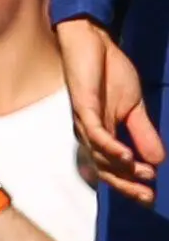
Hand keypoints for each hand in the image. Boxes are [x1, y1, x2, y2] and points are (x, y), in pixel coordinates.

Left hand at [59, 17, 163, 203]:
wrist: (93, 43)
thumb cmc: (109, 74)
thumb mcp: (133, 107)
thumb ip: (143, 132)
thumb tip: (158, 160)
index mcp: (102, 136)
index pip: (114, 168)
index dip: (130, 184)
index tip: (150, 197)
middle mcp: (90, 134)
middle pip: (104, 168)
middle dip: (126, 184)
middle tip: (147, 197)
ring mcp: (84, 122)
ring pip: (99, 154)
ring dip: (122, 167)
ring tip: (145, 175)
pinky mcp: (82, 107)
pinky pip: (94, 132)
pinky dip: (110, 146)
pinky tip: (126, 156)